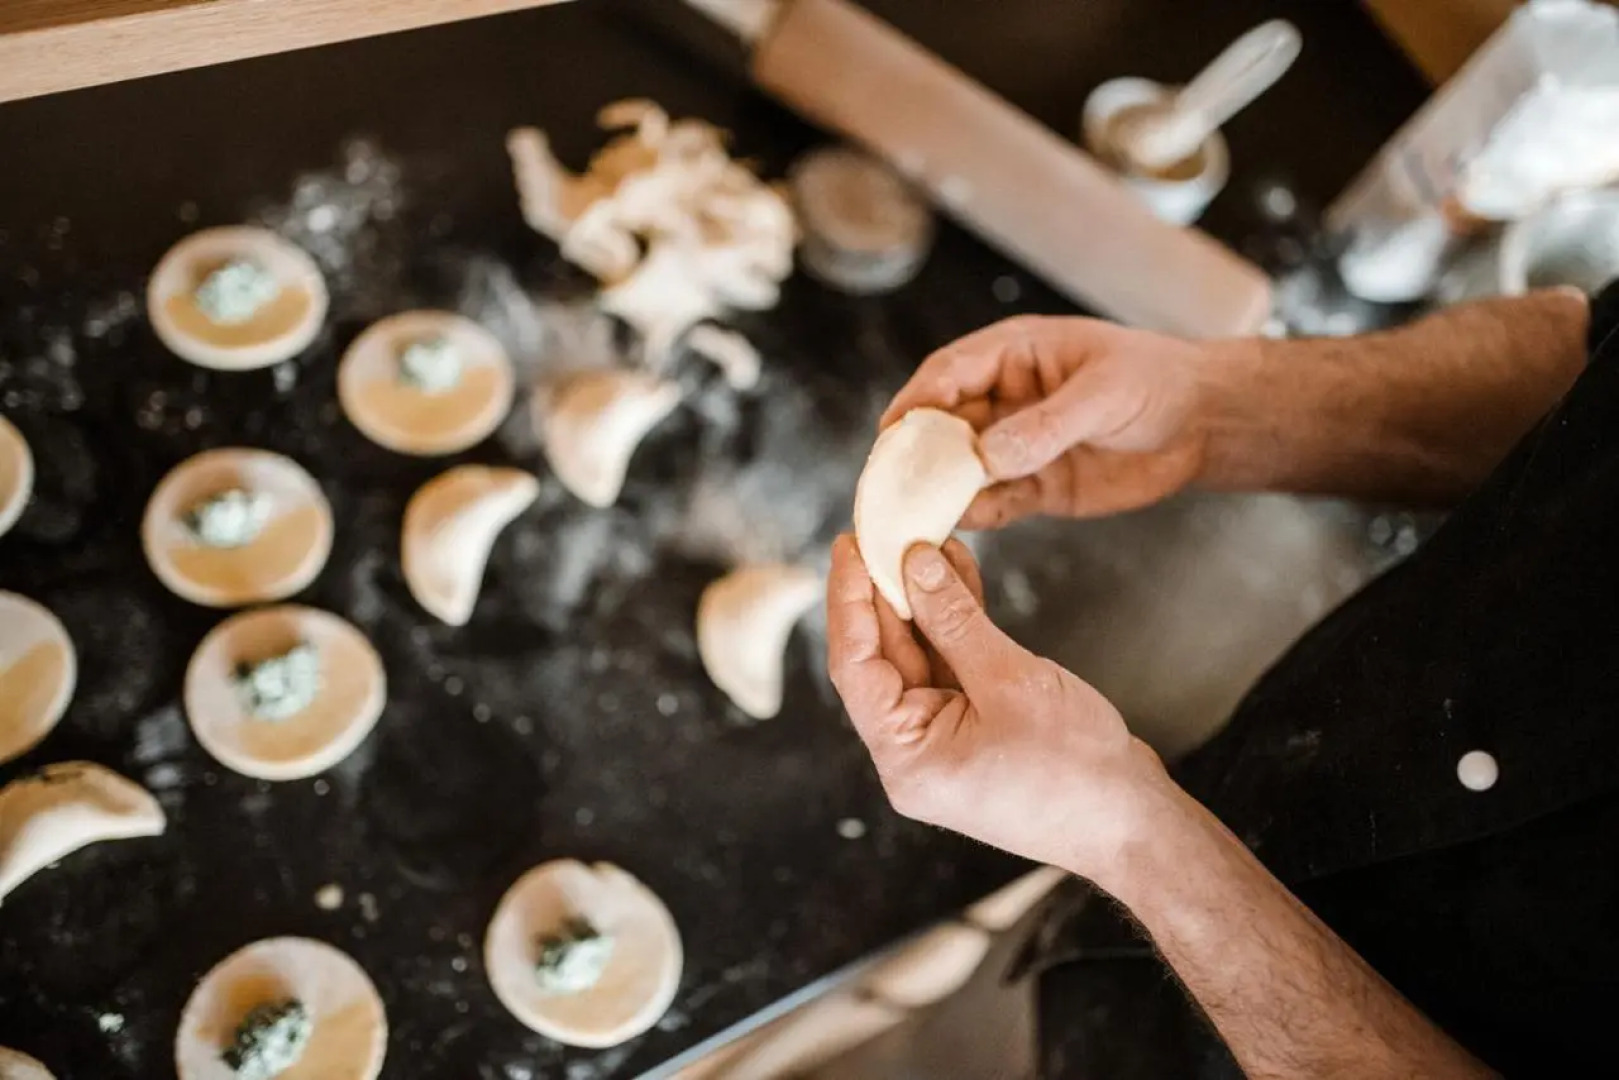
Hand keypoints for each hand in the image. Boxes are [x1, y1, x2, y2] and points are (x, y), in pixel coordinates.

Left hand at [825, 534, 1167, 873]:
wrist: (1134, 822)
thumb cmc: (1076, 770)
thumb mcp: (1010, 681)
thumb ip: (954, 620)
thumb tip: (914, 564)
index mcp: (906, 758)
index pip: (854, 667)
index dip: (849, 600)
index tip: (850, 545)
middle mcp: (913, 753)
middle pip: (883, 659)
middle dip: (887, 593)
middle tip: (888, 531)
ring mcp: (944, 742)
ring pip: (920, 658)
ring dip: (924, 602)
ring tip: (928, 540)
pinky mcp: (975, 728)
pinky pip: (952, 668)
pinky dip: (954, 625)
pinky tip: (957, 574)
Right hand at [882, 315, 1217, 526]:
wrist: (1204, 423)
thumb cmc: (1157, 382)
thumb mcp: (1103, 394)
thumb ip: (1045, 425)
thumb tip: (985, 457)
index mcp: (1013, 354)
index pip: (948, 373)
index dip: (916, 401)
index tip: (891, 433)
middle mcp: (1004, 398)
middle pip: (942, 424)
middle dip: (915, 454)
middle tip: (889, 486)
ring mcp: (1017, 444)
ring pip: (961, 469)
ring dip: (939, 491)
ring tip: (914, 517)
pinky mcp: (1036, 485)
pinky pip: (994, 502)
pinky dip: (975, 515)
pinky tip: (958, 528)